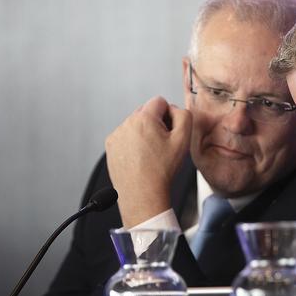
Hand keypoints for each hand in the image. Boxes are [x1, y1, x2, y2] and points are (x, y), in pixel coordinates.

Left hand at [105, 96, 191, 226]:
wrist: (142, 194)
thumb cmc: (161, 171)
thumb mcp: (183, 140)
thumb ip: (184, 116)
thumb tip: (176, 110)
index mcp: (144, 119)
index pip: (160, 101)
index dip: (169, 115)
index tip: (170, 131)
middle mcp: (127, 124)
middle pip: (147, 112)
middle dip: (156, 124)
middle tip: (163, 145)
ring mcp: (117, 135)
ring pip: (136, 125)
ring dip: (145, 134)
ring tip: (151, 154)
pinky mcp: (111, 146)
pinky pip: (126, 137)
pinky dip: (134, 144)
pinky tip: (141, 158)